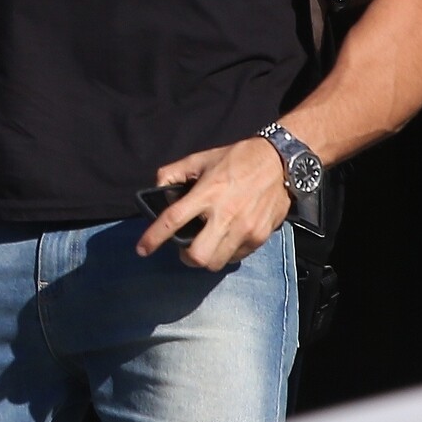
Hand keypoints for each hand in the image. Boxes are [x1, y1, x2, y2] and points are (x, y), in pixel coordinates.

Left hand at [136, 138, 291, 271]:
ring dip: (206, 258)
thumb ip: (173, 173)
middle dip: (185, 257)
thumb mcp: (200, 159)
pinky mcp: (260, 236)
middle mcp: (225, 215)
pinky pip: (236, 257)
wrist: (279, 162)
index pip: (173, 220)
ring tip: (206, 245)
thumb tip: (157, 190)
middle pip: (198, 256)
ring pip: (216, 262)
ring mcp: (245, 229)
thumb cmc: (236, 159)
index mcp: (207, 193)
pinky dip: (226, 254)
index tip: (142, 249)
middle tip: (185, 248)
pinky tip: (226, 239)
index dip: (154, 237)